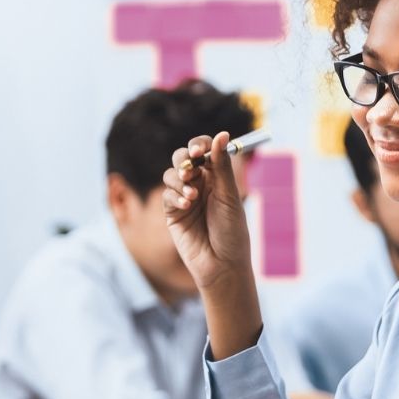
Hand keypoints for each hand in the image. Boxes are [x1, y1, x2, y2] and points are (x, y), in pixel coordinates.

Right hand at [163, 132, 252, 288]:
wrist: (222, 264)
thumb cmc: (232, 231)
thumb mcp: (229, 196)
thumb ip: (222, 166)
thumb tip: (222, 134)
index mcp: (218, 176)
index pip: (205, 149)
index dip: (200, 145)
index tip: (200, 149)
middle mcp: (200, 183)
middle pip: (183, 157)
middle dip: (184, 159)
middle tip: (190, 167)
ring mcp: (185, 197)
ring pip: (171, 174)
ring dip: (179, 180)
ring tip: (192, 196)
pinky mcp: (172, 212)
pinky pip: (167, 195)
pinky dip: (175, 196)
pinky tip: (186, 205)